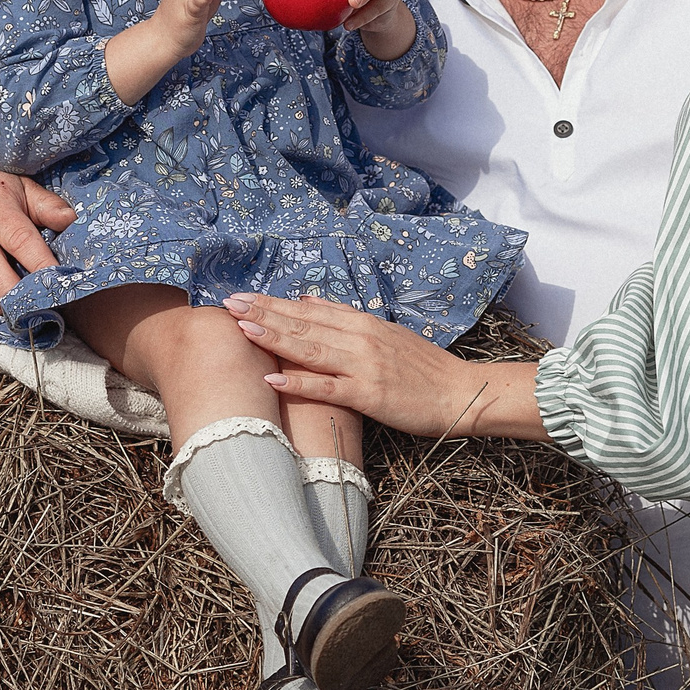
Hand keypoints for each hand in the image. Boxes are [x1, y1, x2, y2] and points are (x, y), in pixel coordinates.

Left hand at [224, 293, 547, 441]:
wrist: (460, 392)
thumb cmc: (422, 368)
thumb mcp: (385, 333)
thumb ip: (346, 319)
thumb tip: (307, 301)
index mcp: (363, 323)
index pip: (309, 310)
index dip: (274, 302)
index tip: (242, 295)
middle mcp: (360, 339)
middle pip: (304, 324)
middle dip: (264, 312)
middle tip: (228, 302)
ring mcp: (363, 366)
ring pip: (311, 348)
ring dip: (274, 337)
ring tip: (242, 327)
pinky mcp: (369, 394)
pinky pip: (327, 387)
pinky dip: (299, 381)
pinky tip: (273, 377)